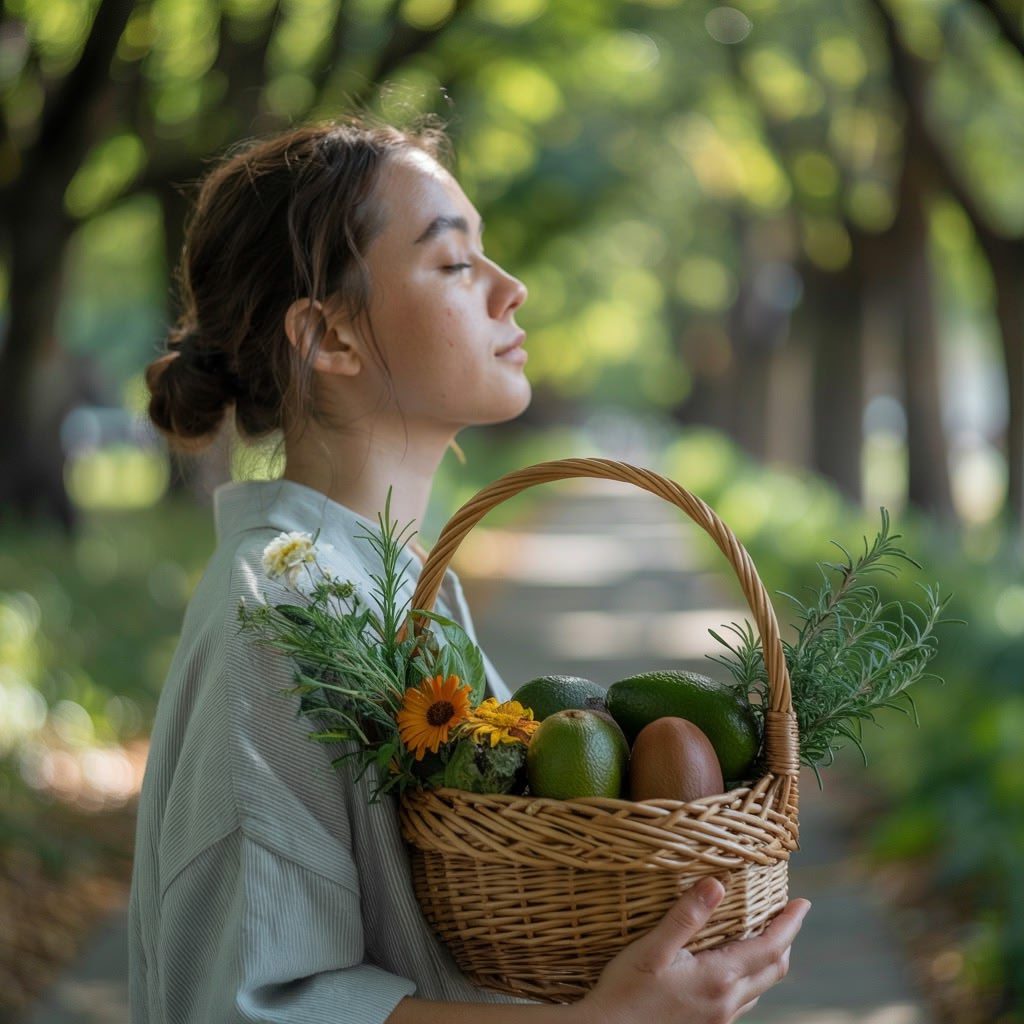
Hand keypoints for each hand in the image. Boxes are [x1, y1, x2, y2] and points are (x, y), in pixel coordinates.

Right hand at [573, 876, 811, 1023]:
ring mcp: (718, 1019)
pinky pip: (743, 1000)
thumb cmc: (625, 991)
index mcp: (718, 978)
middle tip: (789, 915)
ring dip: (770, 960)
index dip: (790, 924)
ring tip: (766, 936)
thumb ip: (686, 916)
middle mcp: (726, 1002)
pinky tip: (734, 969)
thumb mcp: (652, 948)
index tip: (804, 903)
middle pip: (773, 970)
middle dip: (786, 940)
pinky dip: (751, 977)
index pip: (770, 948)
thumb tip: (717, 884)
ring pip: (760, 987)